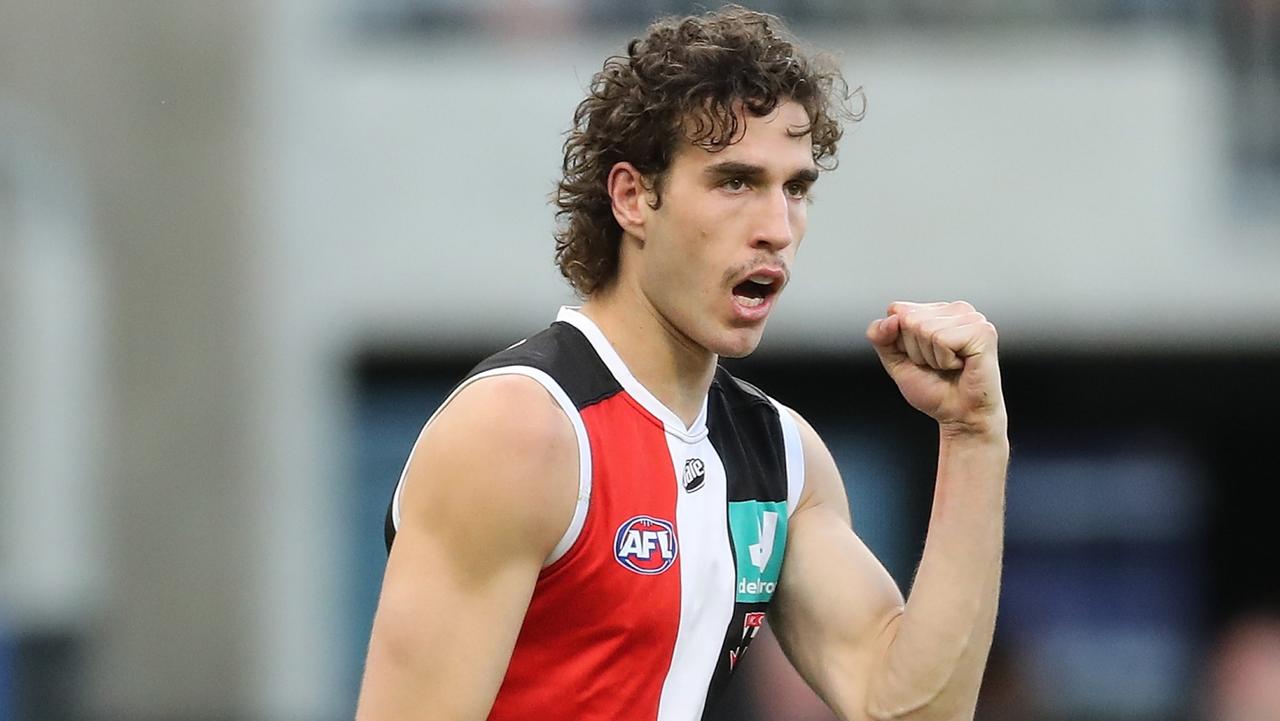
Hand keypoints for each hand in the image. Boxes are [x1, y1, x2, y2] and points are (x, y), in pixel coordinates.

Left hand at [865, 301, 1005, 436]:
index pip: (896, 311)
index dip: (900, 342)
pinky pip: (942, 339)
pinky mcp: (983, 331)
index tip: (921, 357)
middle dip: (916, 351)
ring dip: (931, 358)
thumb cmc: (934, 389)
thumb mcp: (895, 361)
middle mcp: (955, 309)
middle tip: (938, 366)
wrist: (959, 416)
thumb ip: (880, 337)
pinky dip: (944, 361)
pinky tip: (960, 366)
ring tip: (949, 367)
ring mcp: (971, 318)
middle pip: (908, 320)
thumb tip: (891, 319)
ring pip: (924, 329)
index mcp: (936, 311)